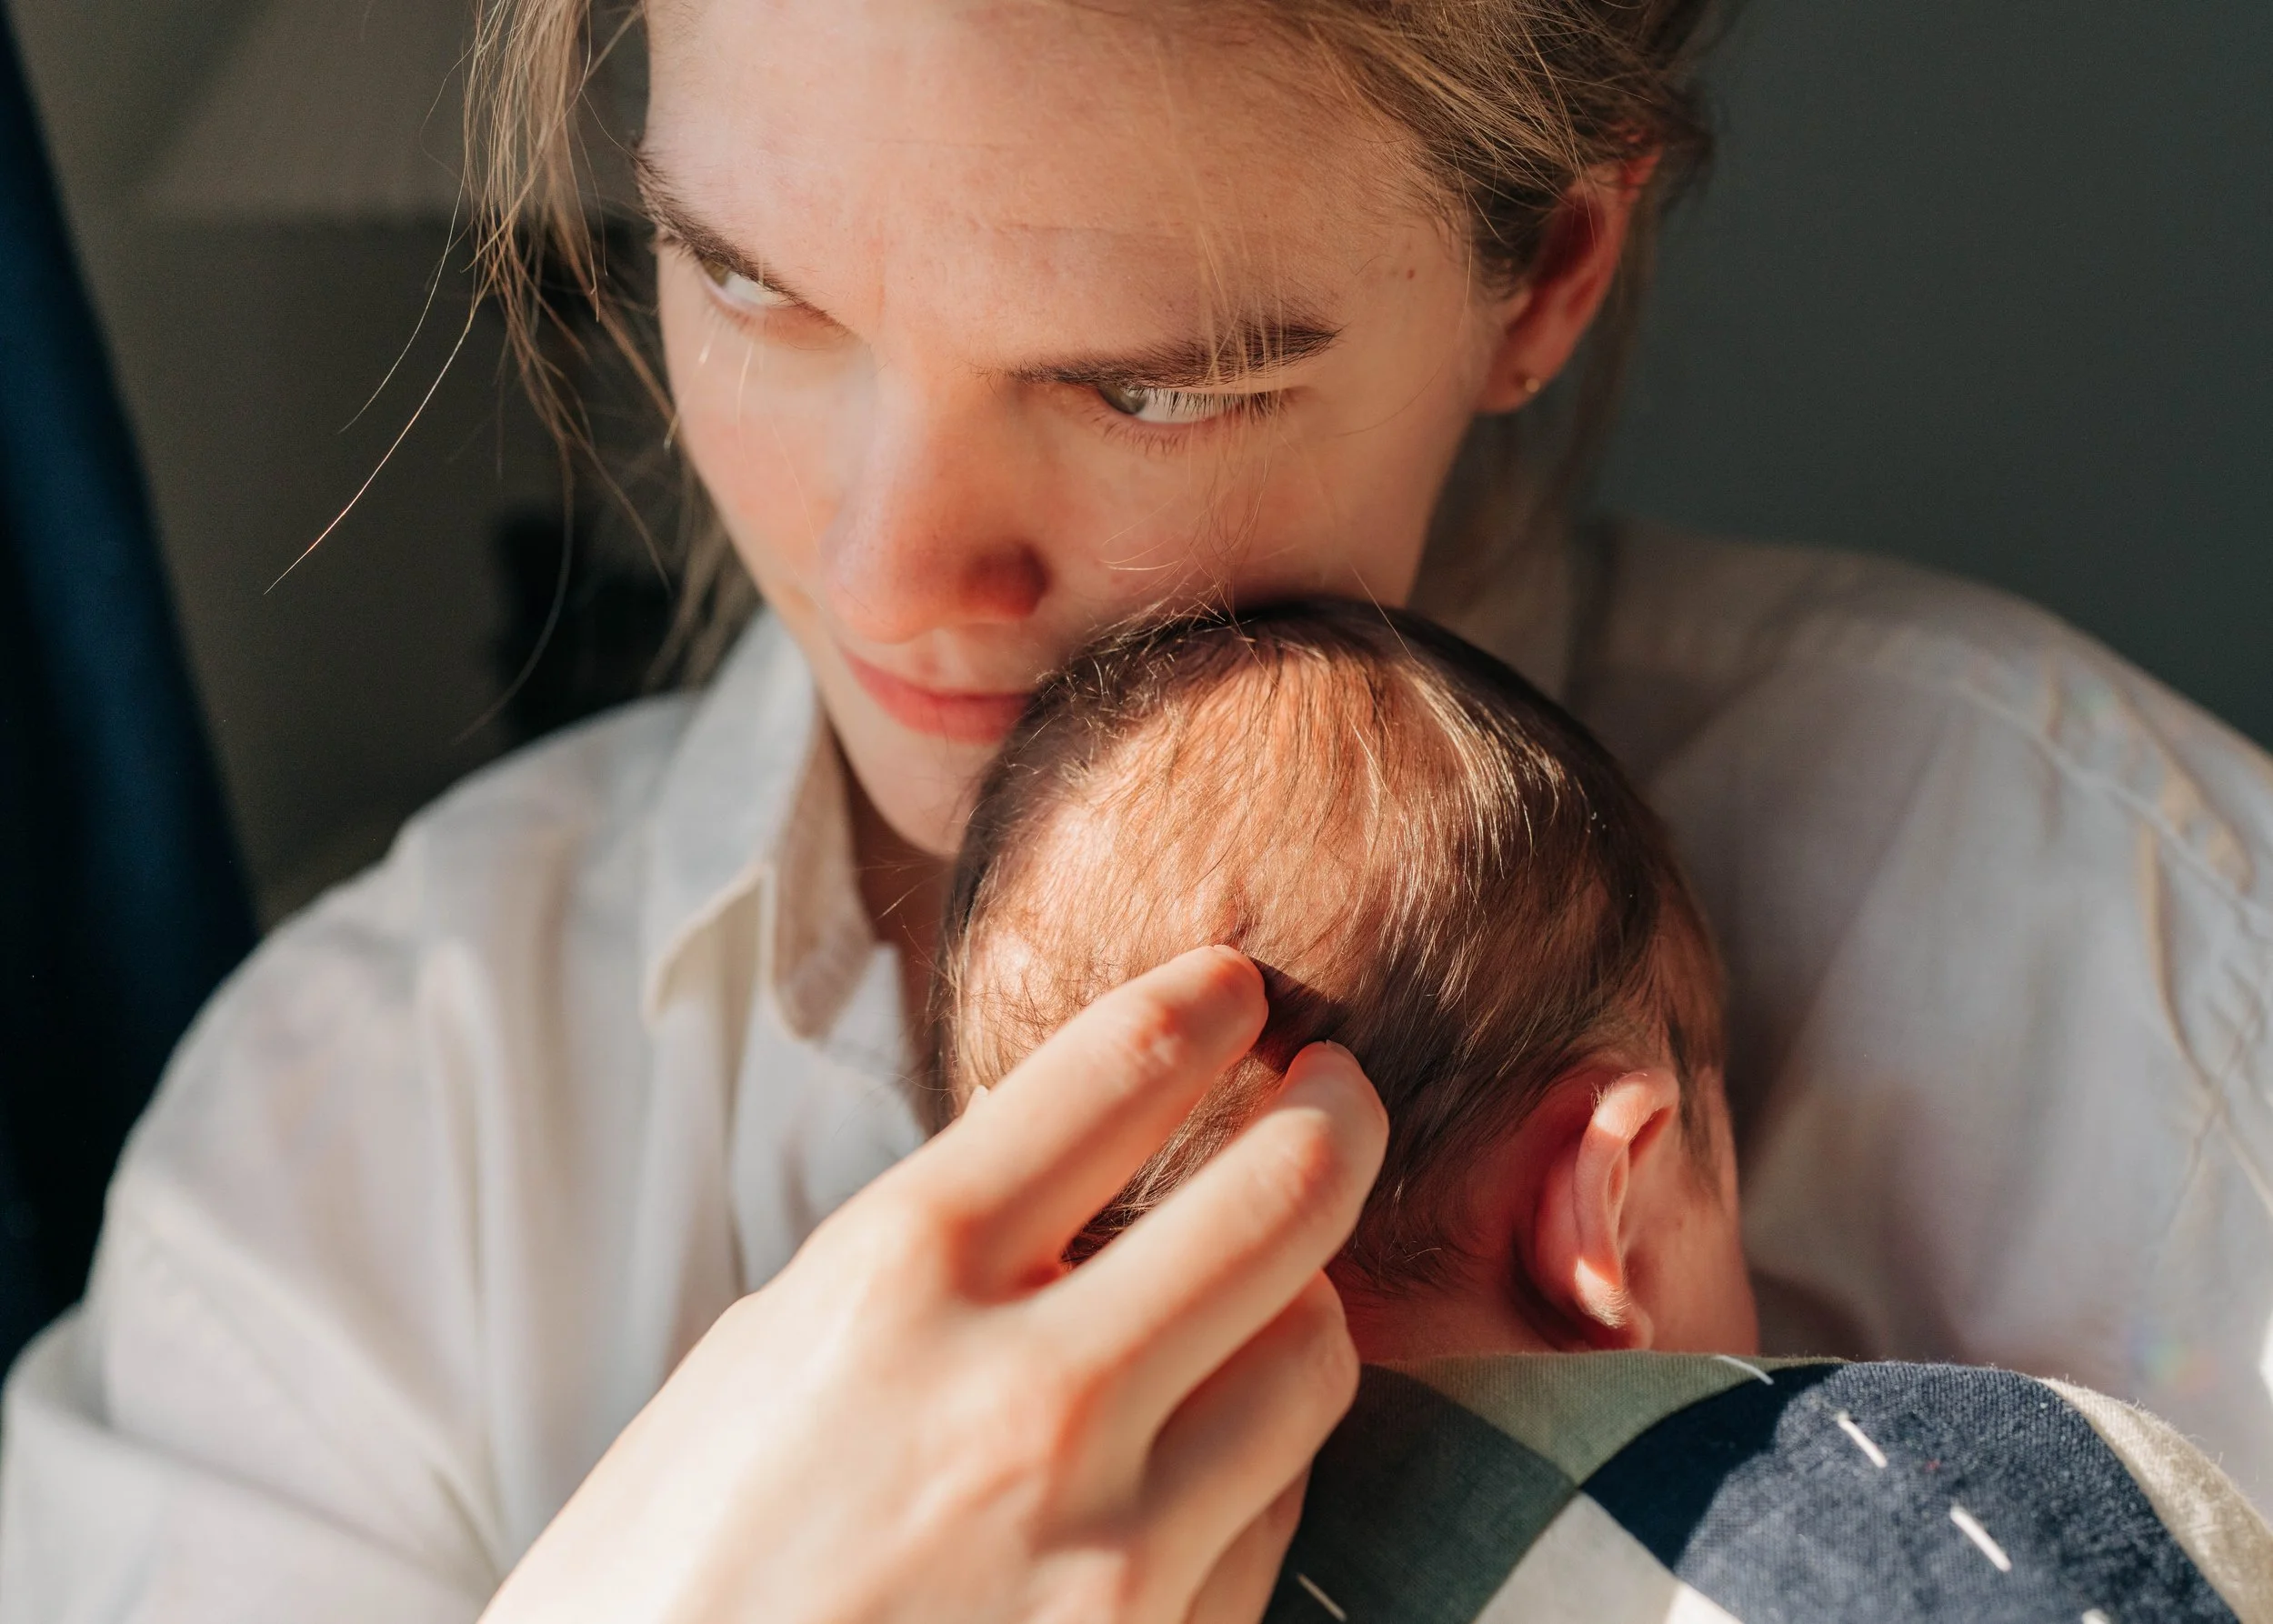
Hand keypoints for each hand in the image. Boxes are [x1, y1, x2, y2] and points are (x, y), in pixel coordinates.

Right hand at [479, 945, 1387, 1623]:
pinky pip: (1275, 1512)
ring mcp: (1109, 1549)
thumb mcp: (769, 1357)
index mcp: (897, 1281)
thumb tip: (1079, 1174)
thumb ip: (935, 1258)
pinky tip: (1208, 1439)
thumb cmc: (669, 1571)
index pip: (1115, 1080)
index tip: (1237, 988)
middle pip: (1279, 1199)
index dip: (1204, 1007)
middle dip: (1332, 1115)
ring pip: (1314, 1355)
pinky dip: (1259, 1453)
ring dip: (1304, 1290)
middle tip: (1336, 1090)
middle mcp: (1027, 1399)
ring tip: (1271, 1276)